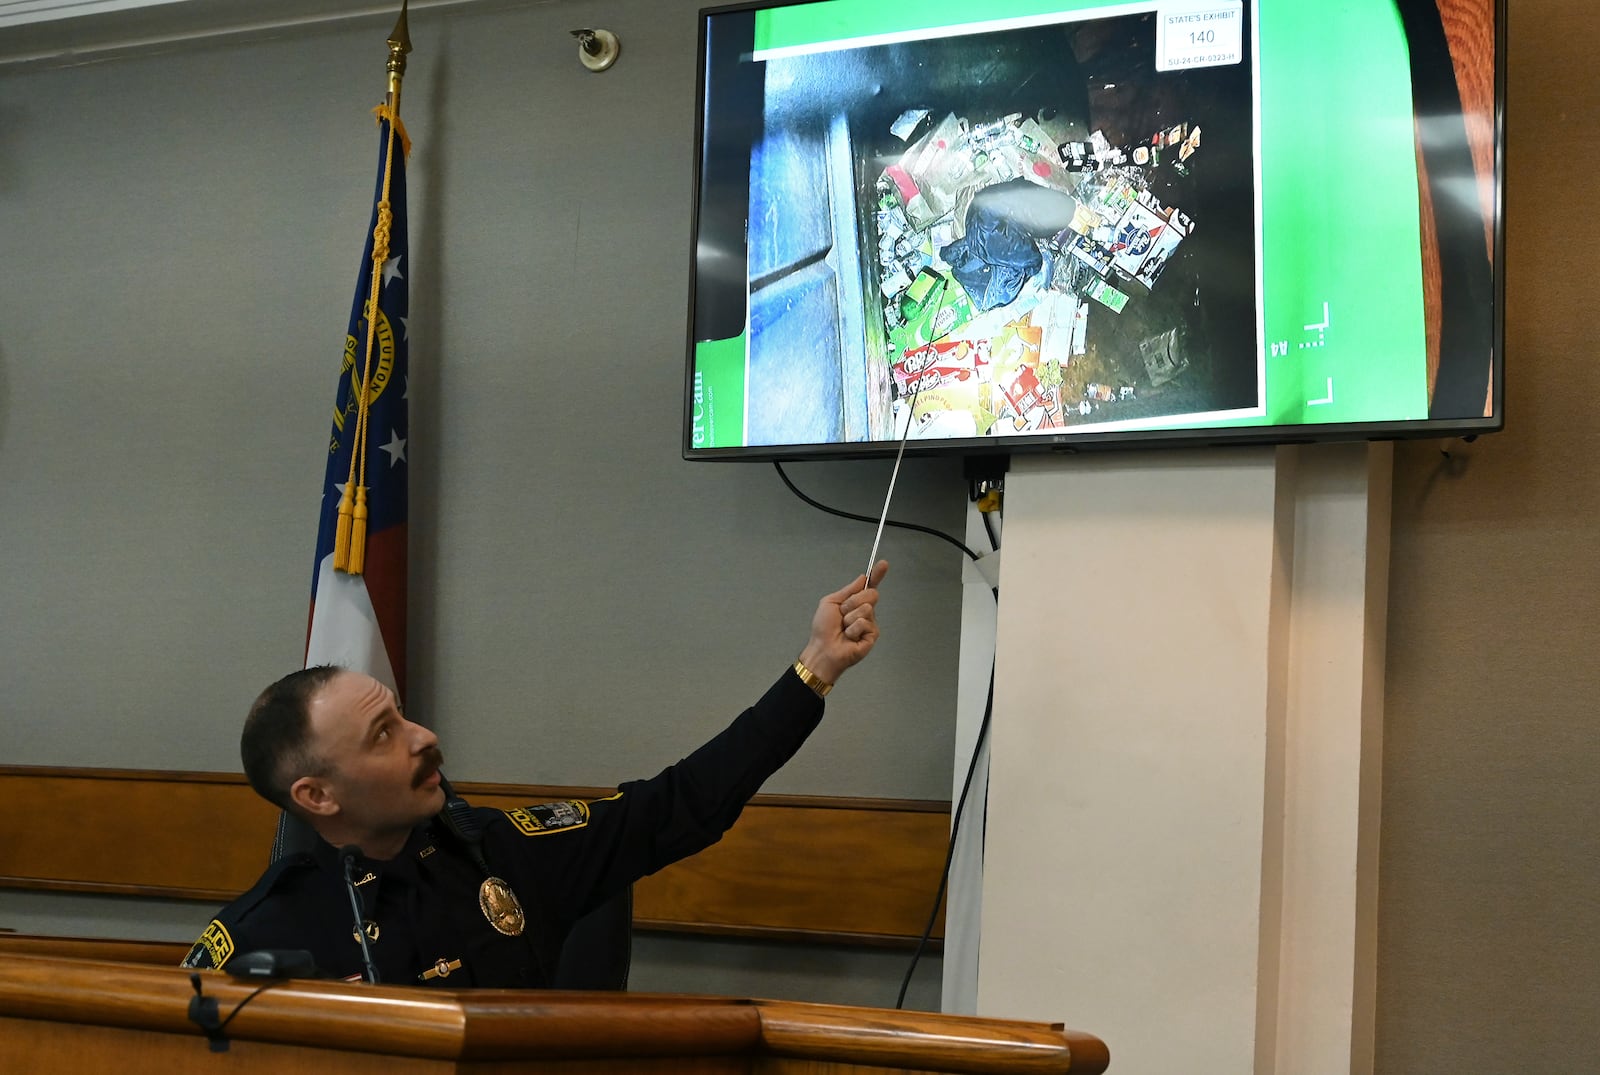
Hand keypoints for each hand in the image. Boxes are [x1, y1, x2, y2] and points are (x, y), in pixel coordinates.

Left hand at [796, 561, 888, 687]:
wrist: (823, 649)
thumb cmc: (823, 628)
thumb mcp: (830, 603)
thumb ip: (848, 590)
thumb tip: (863, 577)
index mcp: (854, 602)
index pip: (869, 586)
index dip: (877, 575)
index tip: (883, 564)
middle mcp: (865, 611)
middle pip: (871, 594)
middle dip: (854, 601)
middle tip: (843, 613)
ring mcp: (870, 623)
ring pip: (867, 608)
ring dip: (850, 617)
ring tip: (844, 629)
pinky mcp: (873, 635)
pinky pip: (865, 623)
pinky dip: (853, 629)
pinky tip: (849, 637)